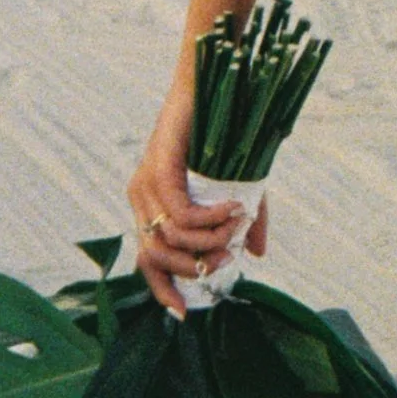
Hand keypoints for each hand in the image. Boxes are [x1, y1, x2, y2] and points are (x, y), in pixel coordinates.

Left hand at [127, 94, 266, 320]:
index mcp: (152, 207)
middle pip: (156, 257)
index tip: (186, 313)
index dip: (162, 290)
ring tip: (238, 223)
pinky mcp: (157, 169)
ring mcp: (144, 184)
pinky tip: (234, 208)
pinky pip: (180, 214)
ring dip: (210, 240)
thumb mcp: (237, 186)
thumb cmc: (223, 134)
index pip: (146, 262)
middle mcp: (141, 200)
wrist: (214, 84)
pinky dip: (210, 219)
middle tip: (229, 254)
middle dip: (196, 266)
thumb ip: (243, 221)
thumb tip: (255, 255)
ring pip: (170, 238)